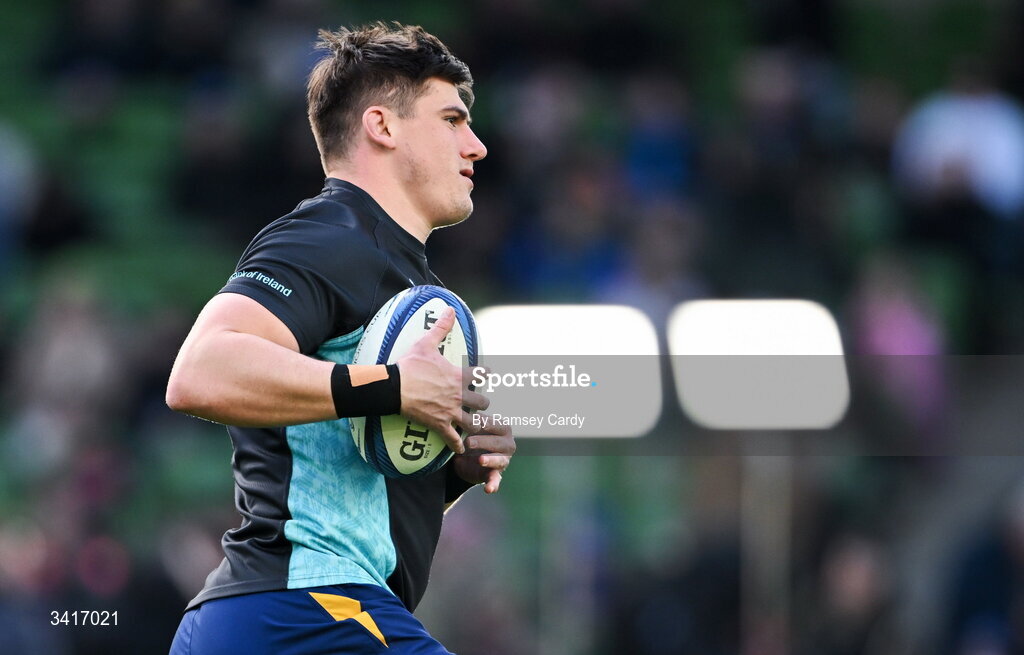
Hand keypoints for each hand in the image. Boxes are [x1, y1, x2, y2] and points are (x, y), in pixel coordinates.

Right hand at [396, 307, 488, 454]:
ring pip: (474, 423)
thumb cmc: (410, 365)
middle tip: (479, 403)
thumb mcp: (426, 343)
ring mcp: (450, 412)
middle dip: (482, 403)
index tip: (487, 375)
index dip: (486, 375)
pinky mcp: (439, 425)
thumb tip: (450, 309)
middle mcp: (458, 395)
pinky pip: (454, 439)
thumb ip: (441, 327)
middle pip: (483, 403)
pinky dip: (458, 445)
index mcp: (458, 376)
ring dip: (475, 424)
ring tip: (476, 425)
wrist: (394, 387)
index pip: (483, 375)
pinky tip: (461, 448)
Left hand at [452, 413, 514, 493]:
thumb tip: (464, 409)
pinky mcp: (497, 474)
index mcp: (503, 428)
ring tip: (480, 460)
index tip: (472, 421)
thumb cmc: (472, 436)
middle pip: (497, 442)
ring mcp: (504, 460)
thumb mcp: (472, 427)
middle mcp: (507, 444)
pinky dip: (493, 485)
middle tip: (468, 442)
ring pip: (499, 460)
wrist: (466, 458)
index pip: (495, 424)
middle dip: (483, 442)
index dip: (484, 423)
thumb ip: (472, 421)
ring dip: (490, 460)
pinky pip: (496, 480)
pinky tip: (489, 489)